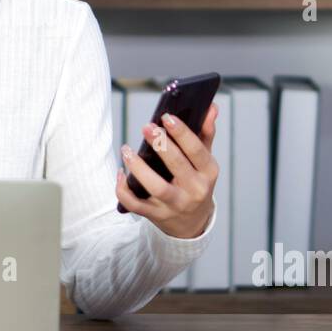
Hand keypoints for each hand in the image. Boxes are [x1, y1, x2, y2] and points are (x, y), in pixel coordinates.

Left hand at [116, 104, 219, 239]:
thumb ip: (205, 134)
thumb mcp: (204, 161)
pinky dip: (124, 190)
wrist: (193, 223)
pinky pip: (136, 205)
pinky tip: (120, 173)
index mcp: (208, 172)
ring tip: (127, 150)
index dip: (182, 133)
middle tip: (147, 127)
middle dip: (161, 145)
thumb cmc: (196, 182)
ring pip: (156, 187)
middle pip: (177, 166)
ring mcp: (175, 205)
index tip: (167, 117)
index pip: (197, 150)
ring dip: (139, 168)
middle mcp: (194, 190)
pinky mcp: (156, 215)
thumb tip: (211, 107)